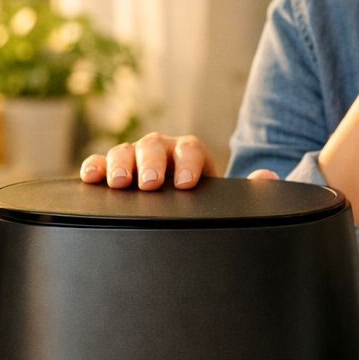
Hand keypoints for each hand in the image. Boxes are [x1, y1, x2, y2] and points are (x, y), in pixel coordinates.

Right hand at [78, 132, 278, 188]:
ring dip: (121, 163)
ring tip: (120, 183)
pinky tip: (90, 178)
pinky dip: (93, 167)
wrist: (182, 215)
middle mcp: (162, 151)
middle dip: (151, 161)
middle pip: (154, 144)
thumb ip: (248, 190)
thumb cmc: (203, 207)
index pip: (190, 148)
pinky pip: (99, 164)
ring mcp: (134, 159)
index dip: (188, 162)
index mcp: (191, 155)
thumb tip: (268, 177)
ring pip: (125, 150)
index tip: (187, 184)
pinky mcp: (111, 172)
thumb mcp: (226, 200)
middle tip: (150, 183)